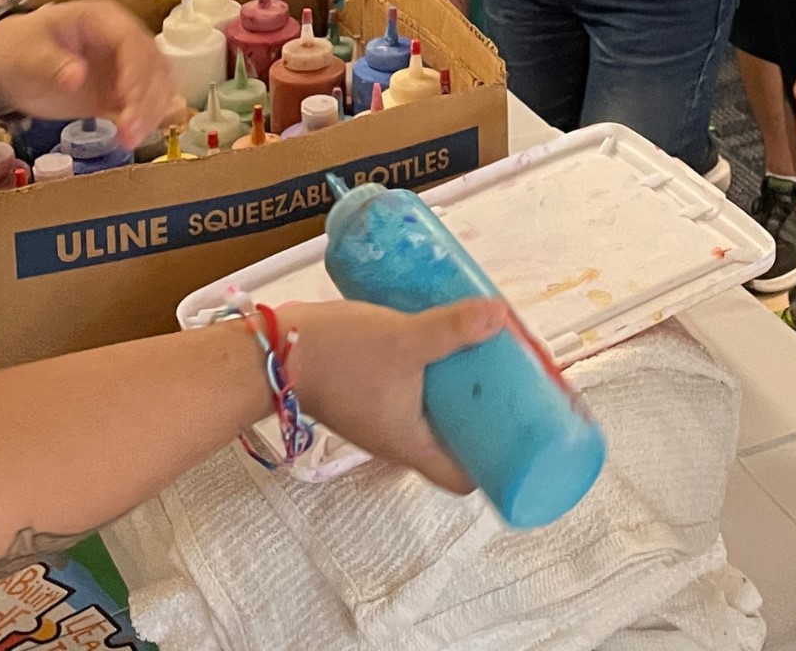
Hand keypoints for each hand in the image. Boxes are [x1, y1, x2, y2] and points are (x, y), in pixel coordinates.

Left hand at [0, 0, 177, 142]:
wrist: (7, 65)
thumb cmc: (17, 49)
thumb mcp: (26, 54)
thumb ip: (50, 65)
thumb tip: (77, 77)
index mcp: (102, 20)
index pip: (131, 41)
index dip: (136, 70)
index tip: (127, 100)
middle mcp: (122, 40)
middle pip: (152, 65)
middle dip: (146, 99)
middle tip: (130, 132)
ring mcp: (125, 67)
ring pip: (156, 85)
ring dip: (150, 112)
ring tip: (130, 140)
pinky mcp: (120, 92)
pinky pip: (145, 103)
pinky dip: (147, 119)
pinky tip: (137, 137)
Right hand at [283, 296, 507, 493]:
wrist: (274, 349)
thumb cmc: (336, 357)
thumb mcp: (404, 340)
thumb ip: (452, 328)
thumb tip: (500, 316)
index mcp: (410, 446)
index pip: (461, 479)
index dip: (495, 465)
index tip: (521, 436)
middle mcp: (395, 440)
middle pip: (451, 444)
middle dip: (481, 418)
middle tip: (508, 388)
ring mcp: (378, 418)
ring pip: (430, 416)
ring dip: (456, 393)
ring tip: (481, 359)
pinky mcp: (364, 394)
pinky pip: (409, 394)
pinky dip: (430, 376)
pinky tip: (439, 344)